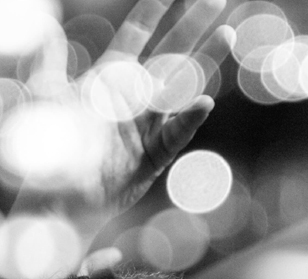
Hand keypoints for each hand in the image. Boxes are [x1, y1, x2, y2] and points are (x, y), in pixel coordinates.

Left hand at [22, 0, 232, 224]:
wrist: (58, 196)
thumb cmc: (50, 150)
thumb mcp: (45, 98)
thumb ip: (47, 61)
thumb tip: (48, 25)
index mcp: (110, 80)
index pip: (136, 37)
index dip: (152, 13)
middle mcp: (135, 100)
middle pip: (170, 55)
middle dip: (193, 26)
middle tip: (216, 1)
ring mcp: (148, 127)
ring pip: (183, 89)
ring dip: (206, 63)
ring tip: (226, 37)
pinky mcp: (153, 158)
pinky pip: (174, 135)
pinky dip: (188, 120)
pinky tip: (204, 102)